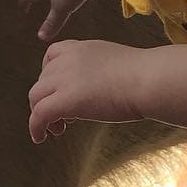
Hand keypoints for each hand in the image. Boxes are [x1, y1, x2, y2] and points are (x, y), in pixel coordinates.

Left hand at [28, 40, 147, 142]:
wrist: (152, 80)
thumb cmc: (146, 77)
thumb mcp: (116, 65)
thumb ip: (99, 73)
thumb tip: (95, 92)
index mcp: (82, 48)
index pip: (51, 54)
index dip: (48, 75)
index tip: (57, 90)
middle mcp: (68, 59)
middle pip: (42, 80)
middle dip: (47, 99)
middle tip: (63, 118)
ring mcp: (65, 78)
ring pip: (36, 97)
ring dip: (40, 114)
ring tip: (56, 130)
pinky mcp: (65, 99)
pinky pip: (38, 114)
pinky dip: (35, 127)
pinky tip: (40, 137)